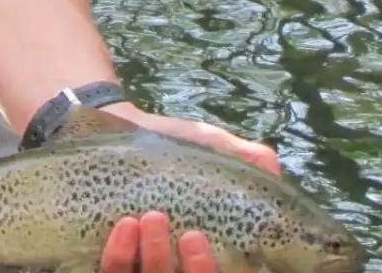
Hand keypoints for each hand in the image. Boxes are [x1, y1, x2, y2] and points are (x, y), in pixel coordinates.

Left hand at [95, 104, 278, 272]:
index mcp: (203, 247)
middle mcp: (174, 262)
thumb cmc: (173, 141)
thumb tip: (272, 170)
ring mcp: (139, 265)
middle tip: (191, 236)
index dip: (215, 270)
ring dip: (155, 260)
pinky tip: (126, 225)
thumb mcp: (211, 144)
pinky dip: (120, 256)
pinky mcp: (109, 259)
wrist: (118, 125)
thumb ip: (245, 157)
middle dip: (194, 271)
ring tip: (153, 219)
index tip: (213, 243)